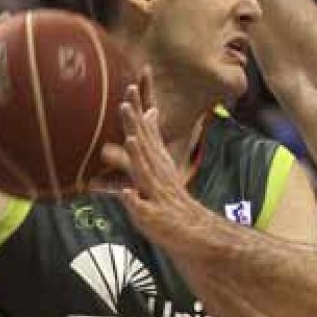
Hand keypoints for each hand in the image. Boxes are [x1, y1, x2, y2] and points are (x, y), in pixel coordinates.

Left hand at [98, 69, 218, 254]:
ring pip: (146, 173)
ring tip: (130, 140)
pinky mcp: (154, 216)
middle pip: (145, 147)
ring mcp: (157, 194)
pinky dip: (134, 200)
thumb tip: (149, 109)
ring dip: (138, 156)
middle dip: (135, 126)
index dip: (137, 112)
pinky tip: (127, 193)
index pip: (145, 133)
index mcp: (157, 162)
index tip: (130, 87)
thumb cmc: (170, 198)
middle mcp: (158, 174)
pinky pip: (143, 208)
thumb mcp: (160, 163)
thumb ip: (152, 137)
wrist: (192, 230)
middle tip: (125, 103)